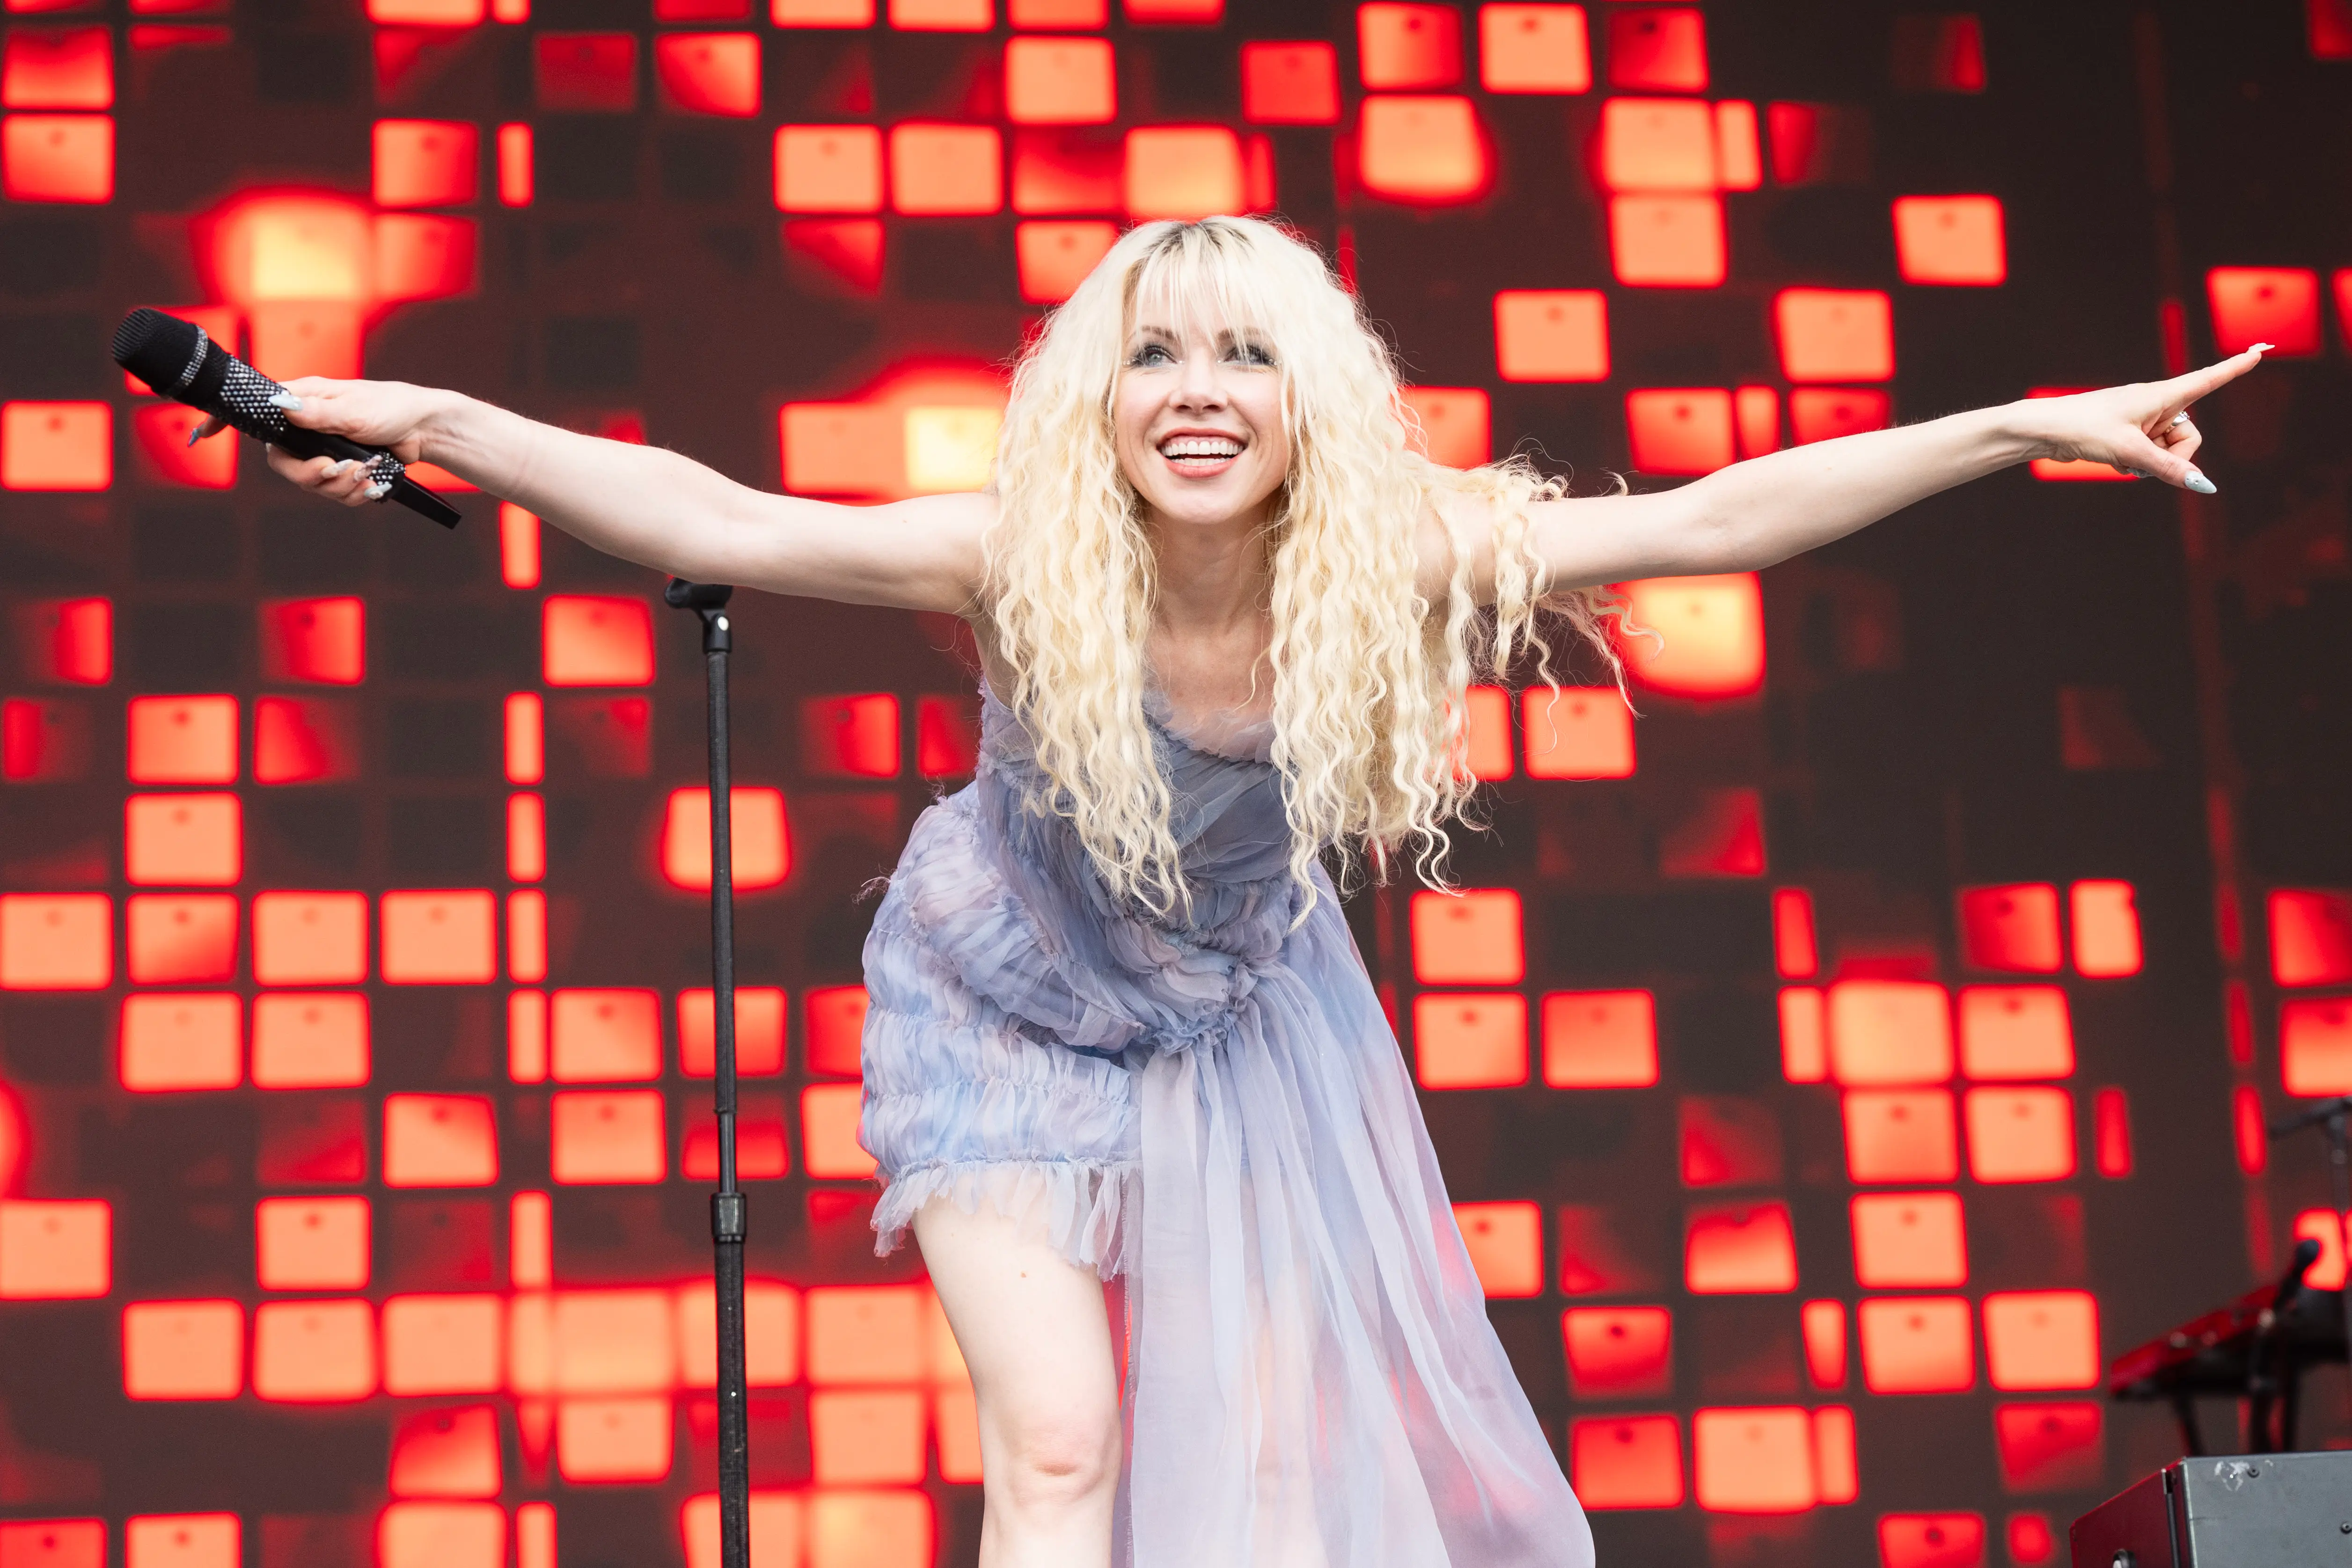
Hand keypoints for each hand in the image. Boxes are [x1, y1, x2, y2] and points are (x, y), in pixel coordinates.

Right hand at [189, 377, 451, 507]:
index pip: (256, 411)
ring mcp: (324, 450)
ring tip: (366, 472)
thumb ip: (319, 412)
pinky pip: (335, 494)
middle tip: (336, 469)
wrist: (425, 429)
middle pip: (282, 463)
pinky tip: (373, 484)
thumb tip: (284, 404)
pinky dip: (354, 494)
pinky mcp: (342, 470)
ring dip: (340, 486)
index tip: (206, 432)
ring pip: (311, 484)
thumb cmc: (391, 407)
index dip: (228, 422)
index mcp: (302, 403)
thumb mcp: (355, 408)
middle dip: (309, 475)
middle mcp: (307, 428)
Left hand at [2015, 346, 2268, 491]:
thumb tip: (2204, 485)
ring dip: (2152, 462)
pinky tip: (2115, 463)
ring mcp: (2142, 419)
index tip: (2260, 351)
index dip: (2235, 368)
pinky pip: (2148, 454)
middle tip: (2145, 462)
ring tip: (2123, 460)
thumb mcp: (2131, 451)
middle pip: (2188, 435)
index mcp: (2162, 395)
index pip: (2208, 379)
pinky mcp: (2128, 433)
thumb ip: (2169, 468)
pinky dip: (2137, 463)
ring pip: (2167, 449)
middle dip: (2175, 456)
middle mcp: (2156, 404)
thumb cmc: (2085, 429)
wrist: (2044, 430)